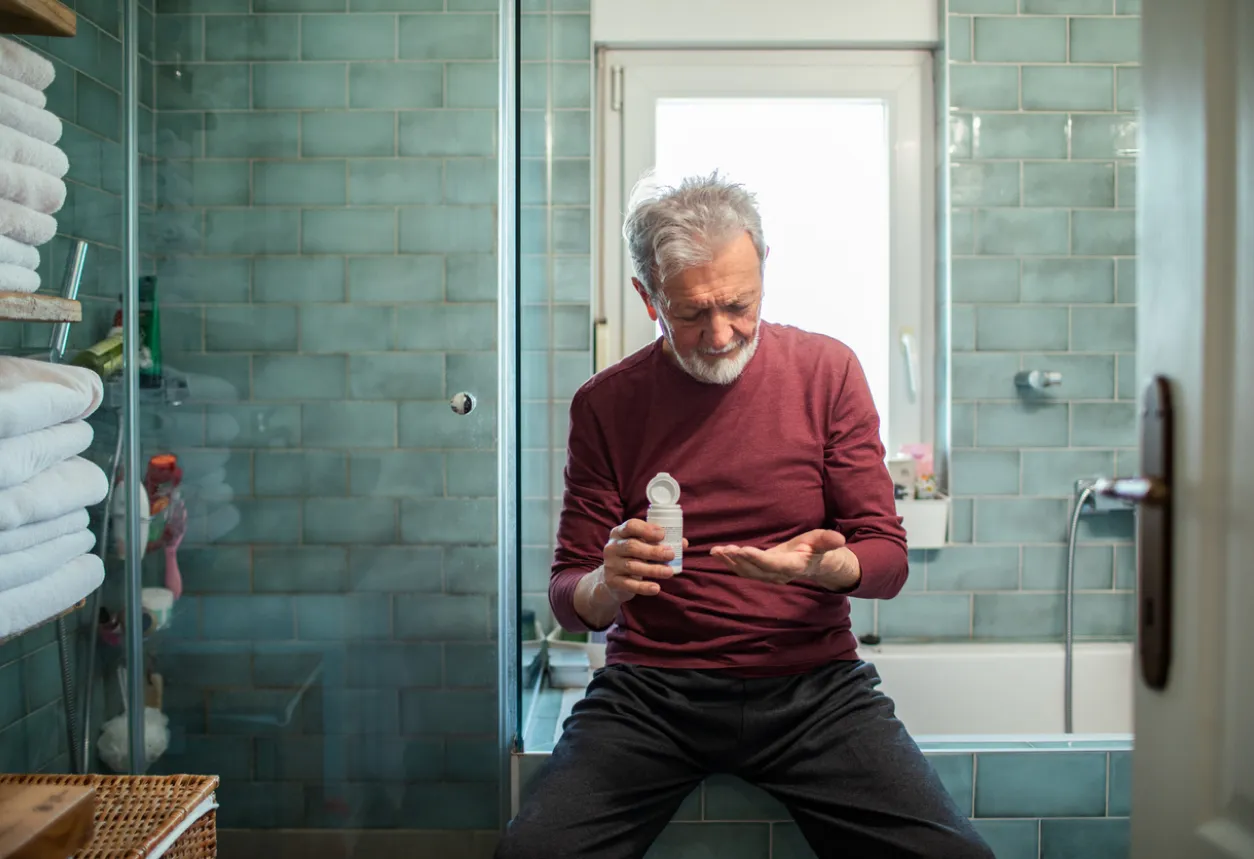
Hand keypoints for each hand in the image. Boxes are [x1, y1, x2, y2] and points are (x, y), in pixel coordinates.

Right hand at [597, 519, 687, 603]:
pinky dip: (644, 587)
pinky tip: (656, 588)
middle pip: (632, 546)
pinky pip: (629, 584)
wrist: (613, 579)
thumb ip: (660, 542)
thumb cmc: (633, 557)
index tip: (662, 534)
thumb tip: (683, 543)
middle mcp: (612, 547)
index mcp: (620, 532)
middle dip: (654, 551)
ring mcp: (611, 564)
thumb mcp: (642, 546)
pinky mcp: (612, 581)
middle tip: (671, 554)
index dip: (647, 529)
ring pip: (632, 566)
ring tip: (669, 572)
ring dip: (653, 569)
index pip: (630, 526)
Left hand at [712, 530, 856, 588]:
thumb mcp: (825, 541)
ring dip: (731, 563)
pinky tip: (718, 554)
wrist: (818, 563)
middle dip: (739, 560)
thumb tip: (839, 540)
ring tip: (717, 552)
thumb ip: (828, 541)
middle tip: (725, 549)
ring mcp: (770, 576)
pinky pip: (744, 571)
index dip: (757, 559)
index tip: (742, 549)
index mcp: (793, 566)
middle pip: (755, 570)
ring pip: (747, 572)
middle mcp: (779, 574)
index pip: (772, 564)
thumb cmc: (820, 549)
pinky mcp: (762, 573)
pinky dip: (730, 563)